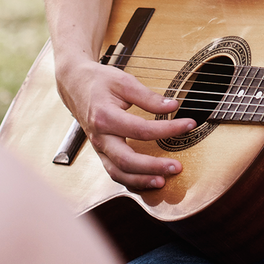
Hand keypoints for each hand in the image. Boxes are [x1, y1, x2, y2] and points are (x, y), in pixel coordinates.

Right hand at [56, 55, 196, 189]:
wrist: (75, 85)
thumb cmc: (100, 82)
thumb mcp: (124, 82)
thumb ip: (148, 97)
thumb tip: (173, 105)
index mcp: (105, 117)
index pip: (141, 129)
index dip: (168, 129)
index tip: (189, 124)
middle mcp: (100, 137)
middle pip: (127, 160)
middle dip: (153, 166)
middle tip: (177, 167)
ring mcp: (98, 148)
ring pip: (118, 173)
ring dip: (141, 180)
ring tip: (163, 181)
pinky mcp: (101, 153)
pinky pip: (115, 172)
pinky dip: (131, 181)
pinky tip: (149, 180)